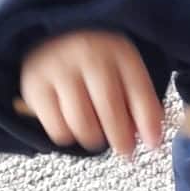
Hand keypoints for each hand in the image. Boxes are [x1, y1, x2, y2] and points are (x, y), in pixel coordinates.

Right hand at [18, 30, 163, 156]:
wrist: (52, 38)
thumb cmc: (95, 62)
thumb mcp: (122, 70)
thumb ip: (138, 101)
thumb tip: (152, 139)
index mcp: (118, 51)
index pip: (138, 89)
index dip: (148, 120)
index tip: (154, 143)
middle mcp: (89, 56)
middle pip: (109, 107)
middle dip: (121, 137)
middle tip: (126, 152)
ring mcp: (59, 70)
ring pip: (81, 122)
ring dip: (94, 138)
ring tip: (97, 137)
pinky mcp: (35, 86)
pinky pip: (56, 127)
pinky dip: (68, 136)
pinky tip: (74, 128)